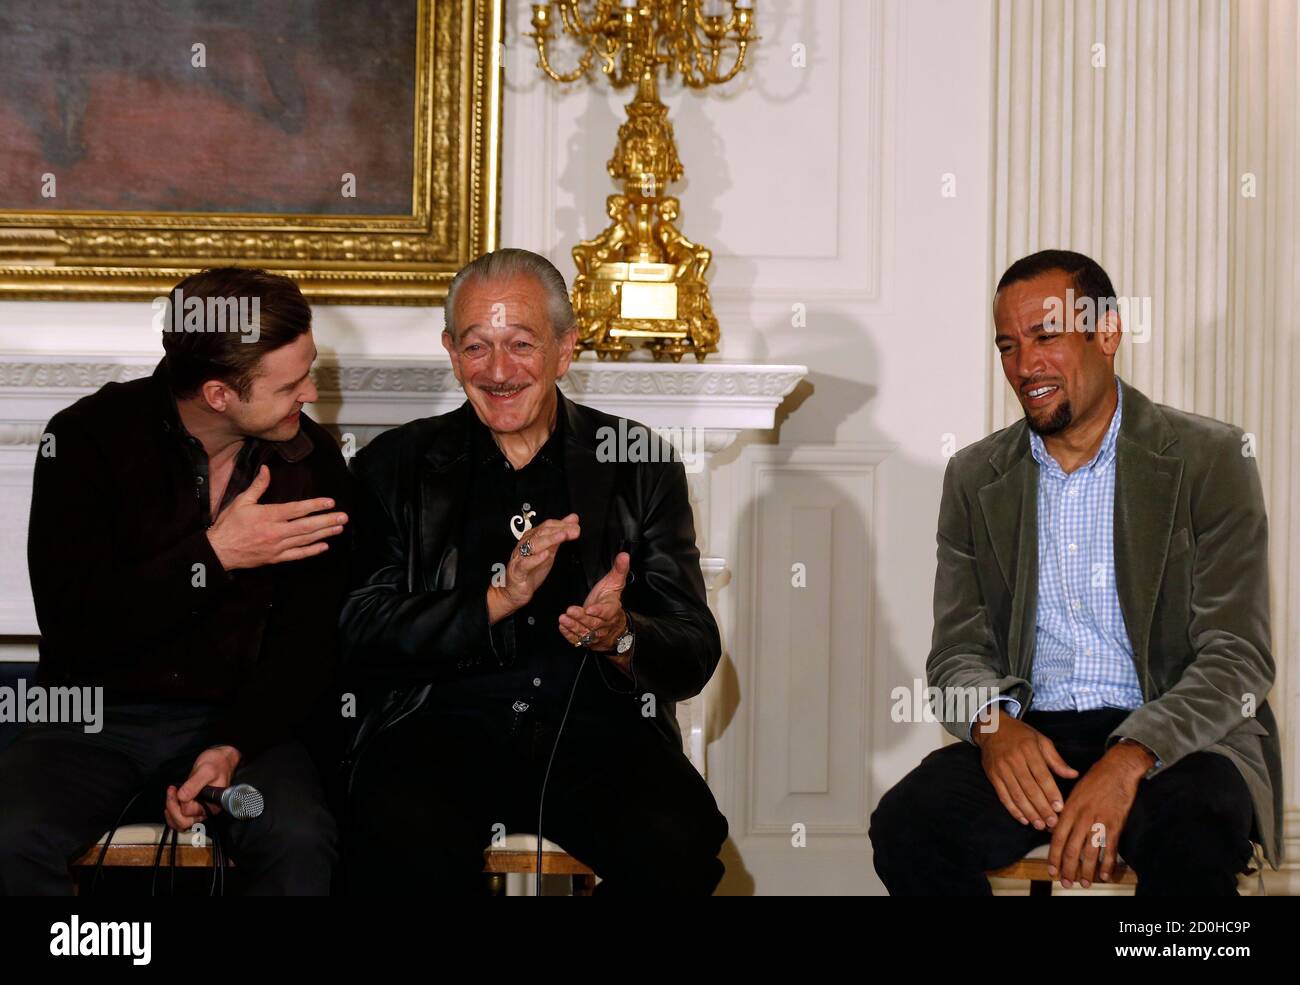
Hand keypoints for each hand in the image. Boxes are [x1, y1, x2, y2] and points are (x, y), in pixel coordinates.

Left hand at [165, 745, 240, 831]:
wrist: (220, 759)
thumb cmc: (217, 763)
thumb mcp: (206, 770)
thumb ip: (194, 784)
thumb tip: (181, 797)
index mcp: (212, 805)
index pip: (189, 812)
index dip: (180, 802)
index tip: (175, 788)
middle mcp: (206, 811)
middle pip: (183, 822)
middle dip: (172, 808)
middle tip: (171, 792)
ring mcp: (200, 810)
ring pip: (180, 823)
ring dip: (171, 812)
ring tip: (170, 796)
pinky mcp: (194, 807)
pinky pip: (180, 819)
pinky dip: (172, 814)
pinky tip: (172, 802)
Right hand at [207, 465, 346, 570]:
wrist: (219, 551)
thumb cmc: (229, 525)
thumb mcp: (241, 502)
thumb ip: (258, 486)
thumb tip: (266, 470)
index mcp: (268, 515)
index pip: (297, 510)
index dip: (315, 505)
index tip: (330, 502)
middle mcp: (275, 531)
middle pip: (306, 526)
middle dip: (327, 521)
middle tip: (343, 517)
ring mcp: (277, 546)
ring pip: (305, 540)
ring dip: (324, 533)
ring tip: (339, 528)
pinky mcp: (276, 558)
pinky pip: (297, 555)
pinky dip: (311, 551)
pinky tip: (324, 546)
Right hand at [487, 514, 580, 621]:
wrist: (514, 591)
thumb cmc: (531, 570)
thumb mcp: (549, 551)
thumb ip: (560, 536)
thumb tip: (573, 521)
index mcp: (532, 538)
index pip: (547, 526)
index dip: (562, 524)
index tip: (576, 525)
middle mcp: (525, 545)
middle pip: (541, 533)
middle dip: (559, 530)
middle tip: (574, 530)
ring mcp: (520, 557)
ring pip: (533, 545)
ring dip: (550, 539)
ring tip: (563, 536)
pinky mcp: (517, 571)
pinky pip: (525, 563)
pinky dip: (536, 558)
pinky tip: (546, 554)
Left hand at [558, 552, 629, 654]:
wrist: (615, 626)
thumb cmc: (610, 601)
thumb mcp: (615, 584)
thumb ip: (619, 570)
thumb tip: (624, 555)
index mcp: (611, 610)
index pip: (606, 611)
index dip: (598, 611)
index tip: (590, 608)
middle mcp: (604, 624)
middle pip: (593, 623)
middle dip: (581, 618)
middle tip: (570, 611)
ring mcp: (595, 634)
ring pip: (585, 633)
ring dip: (573, 626)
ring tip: (563, 619)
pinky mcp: (587, 640)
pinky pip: (578, 640)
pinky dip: (569, 635)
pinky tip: (562, 627)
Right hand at [975, 712, 1077, 831]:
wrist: (991, 727)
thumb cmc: (1020, 735)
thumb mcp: (1041, 740)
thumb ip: (1056, 760)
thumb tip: (1073, 774)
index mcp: (1029, 750)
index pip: (1042, 775)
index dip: (1051, 793)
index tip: (1060, 808)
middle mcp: (1014, 760)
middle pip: (1029, 788)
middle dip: (1042, 808)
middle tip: (1052, 823)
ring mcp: (1001, 769)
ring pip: (1016, 795)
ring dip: (1029, 812)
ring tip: (1040, 825)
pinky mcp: (993, 776)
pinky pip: (1003, 796)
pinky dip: (1013, 809)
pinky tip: (1023, 819)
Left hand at [1048, 742, 1151, 886]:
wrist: (1118, 769)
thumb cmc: (1095, 779)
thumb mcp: (1074, 793)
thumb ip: (1066, 813)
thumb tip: (1055, 830)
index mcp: (1069, 808)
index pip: (1057, 837)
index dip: (1053, 856)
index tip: (1052, 870)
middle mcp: (1082, 816)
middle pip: (1071, 848)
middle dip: (1068, 868)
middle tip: (1066, 883)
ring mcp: (1099, 820)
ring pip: (1090, 851)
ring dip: (1086, 870)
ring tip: (1085, 884)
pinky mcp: (1116, 823)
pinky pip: (1110, 848)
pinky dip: (1107, 863)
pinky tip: (1104, 875)